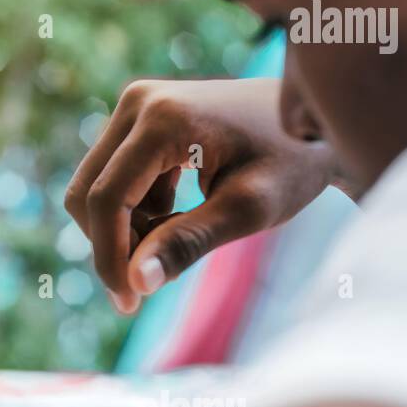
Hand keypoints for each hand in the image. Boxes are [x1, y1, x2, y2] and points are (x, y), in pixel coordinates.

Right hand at [65, 78, 340, 313]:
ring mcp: (137, 105)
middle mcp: (138, 103)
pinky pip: (113, 176)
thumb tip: (136, 283)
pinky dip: (135, 210)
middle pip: (89, 193)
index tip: (128, 303)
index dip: (108, 256)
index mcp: (163, 119)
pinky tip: (177, 218)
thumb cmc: (293, 162)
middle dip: (113, 244)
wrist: (316, 120)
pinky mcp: (140, 116)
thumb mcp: (248, 210)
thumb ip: (189, 242)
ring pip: (97, 188)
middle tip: (151, 282)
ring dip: (126, 228)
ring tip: (178, 243)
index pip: (107, 199)